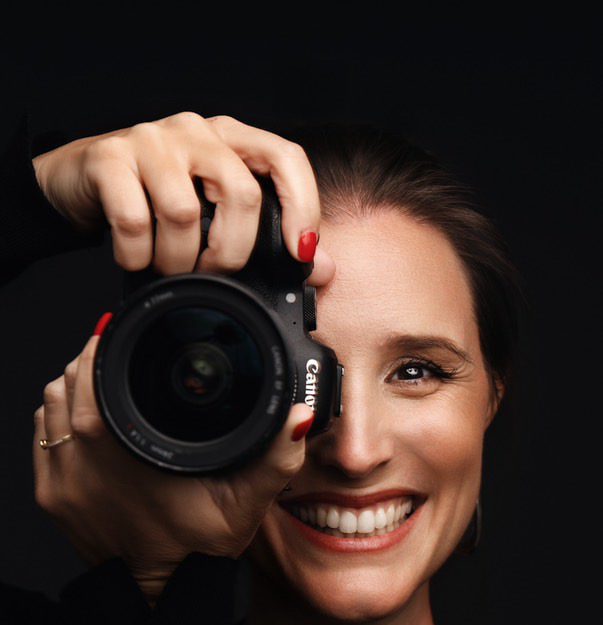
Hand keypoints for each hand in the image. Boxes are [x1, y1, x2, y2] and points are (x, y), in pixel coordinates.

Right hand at [31, 111, 334, 284]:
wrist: (81, 179)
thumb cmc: (156, 196)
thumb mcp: (216, 213)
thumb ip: (268, 237)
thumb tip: (323, 268)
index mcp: (232, 139)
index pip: (286, 158)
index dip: (302, 206)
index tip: (300, 253)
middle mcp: (196, 130)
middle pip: (240, 193)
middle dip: (231, 252)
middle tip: (212, 273)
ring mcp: (151, 139)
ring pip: (184, 212)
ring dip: (178, 260)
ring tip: (168, 268)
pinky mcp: (109, 157)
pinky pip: (134, 219)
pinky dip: (137, 255)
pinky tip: (135, 259)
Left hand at [33, 335, 315, 603]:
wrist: (161, 595)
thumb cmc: (198, 551)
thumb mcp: (246, 505)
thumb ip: (276, 459)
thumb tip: (297, 416)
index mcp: (125, 455)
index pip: (90, 377)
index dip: (103, 348)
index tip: (119, 333)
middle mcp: (82, 466)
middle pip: (65, 384)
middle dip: (89, 361)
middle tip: (116, 352)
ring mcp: (60, 483)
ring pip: (47, 406)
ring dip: (70, 386)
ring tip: (102, 378)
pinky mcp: (50, 497)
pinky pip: (41, 436)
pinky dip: (57, 417)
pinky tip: (84, 416)